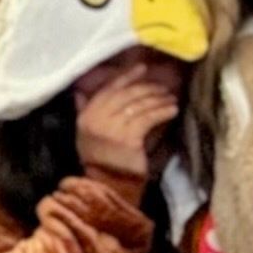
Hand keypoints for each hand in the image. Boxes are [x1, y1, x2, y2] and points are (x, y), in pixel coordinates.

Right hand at [74, 66, 178, 183]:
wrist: (108, 183)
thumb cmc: (100, 159)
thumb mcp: (86, 134)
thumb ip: (84, 111)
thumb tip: (80, 92)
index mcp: (85, 116)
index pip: (107, 90)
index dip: (125, 77)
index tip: (141, 68)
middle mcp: (96, 119)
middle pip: (126, 94)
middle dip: (147, 88)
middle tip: (163, 87)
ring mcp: (112, 128)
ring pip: (139, 105)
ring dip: (158, 99)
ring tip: (170, 99)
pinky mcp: (129, 137)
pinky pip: (148, 117)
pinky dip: (162, 111)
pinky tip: (172, 110)